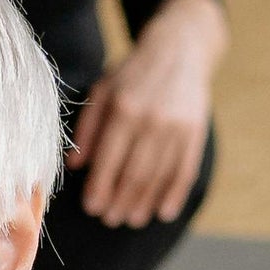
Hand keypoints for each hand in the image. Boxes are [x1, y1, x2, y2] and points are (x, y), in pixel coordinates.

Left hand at [68, 28, 213, 227]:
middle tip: (109, 219)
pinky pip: (185, 171)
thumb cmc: (132, 73)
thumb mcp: (102, 90)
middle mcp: (152, 120)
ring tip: (131, 219)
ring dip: (144, 203)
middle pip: (135, 174)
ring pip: (159, 177)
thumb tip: (74, 165)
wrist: (179, 50)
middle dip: (120, 202)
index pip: (109, 159)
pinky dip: (174, 195)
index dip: (99, 187)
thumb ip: (88, 128)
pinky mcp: (196, 133)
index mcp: (124, 108)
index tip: (91, 207)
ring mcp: (177, 128)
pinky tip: (163, 211)